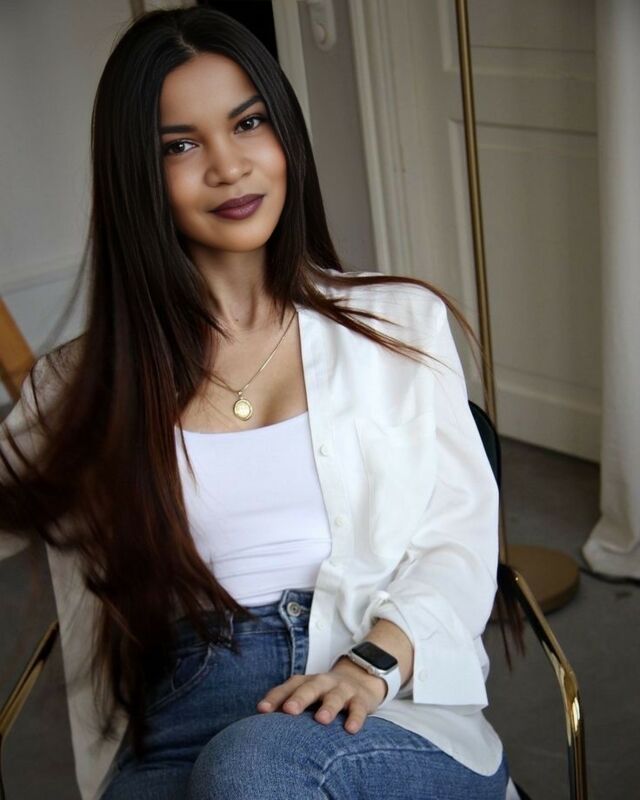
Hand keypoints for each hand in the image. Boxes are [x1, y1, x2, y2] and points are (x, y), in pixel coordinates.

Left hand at [256, 656, 386, 733]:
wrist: (360, 678)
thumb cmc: (323, 694)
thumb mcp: (306, 695)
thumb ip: (286, 706)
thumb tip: (257, 728)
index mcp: (305, 682)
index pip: (287, 687)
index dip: (274, 698)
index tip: (261, 710)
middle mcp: (322, 683)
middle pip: (309, 687)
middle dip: (299, 698)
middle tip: (289, 710)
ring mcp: (342, 690)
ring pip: (335, 696)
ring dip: (328, 707)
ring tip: (321, 719)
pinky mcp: (361, 699)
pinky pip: (358, 708)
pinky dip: (355, 718)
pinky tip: (350, 729)